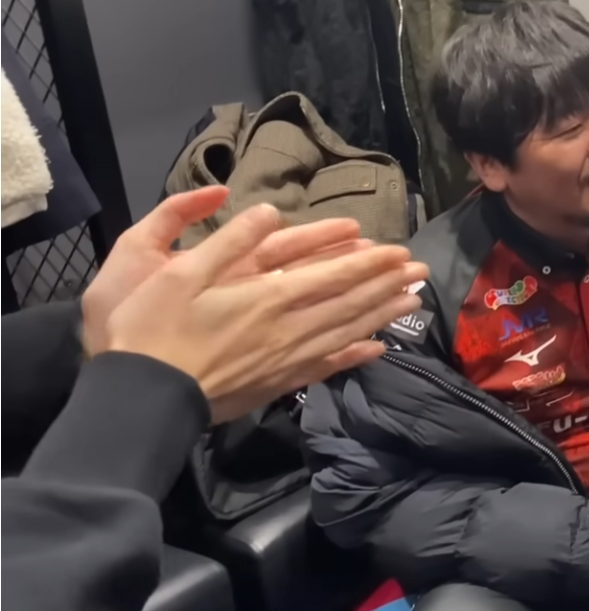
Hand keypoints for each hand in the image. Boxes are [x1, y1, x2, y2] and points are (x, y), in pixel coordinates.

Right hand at [103, 204, 427, 424]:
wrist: (146, 397)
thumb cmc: (154, 329)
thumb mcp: (183, 273)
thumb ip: (230, 242)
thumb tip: (270, 212)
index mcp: (270, 297)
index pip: (335, 275)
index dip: (370, 262)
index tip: (400, 251)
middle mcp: (290, 328)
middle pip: (351, 303)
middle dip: (388, 284)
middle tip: (421, 270)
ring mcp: (288, 360)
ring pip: (348, 332)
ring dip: (383, 315)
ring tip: (412, 301)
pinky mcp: (279, 383)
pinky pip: (328, 367)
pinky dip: (357, 356)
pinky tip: (377, 349)